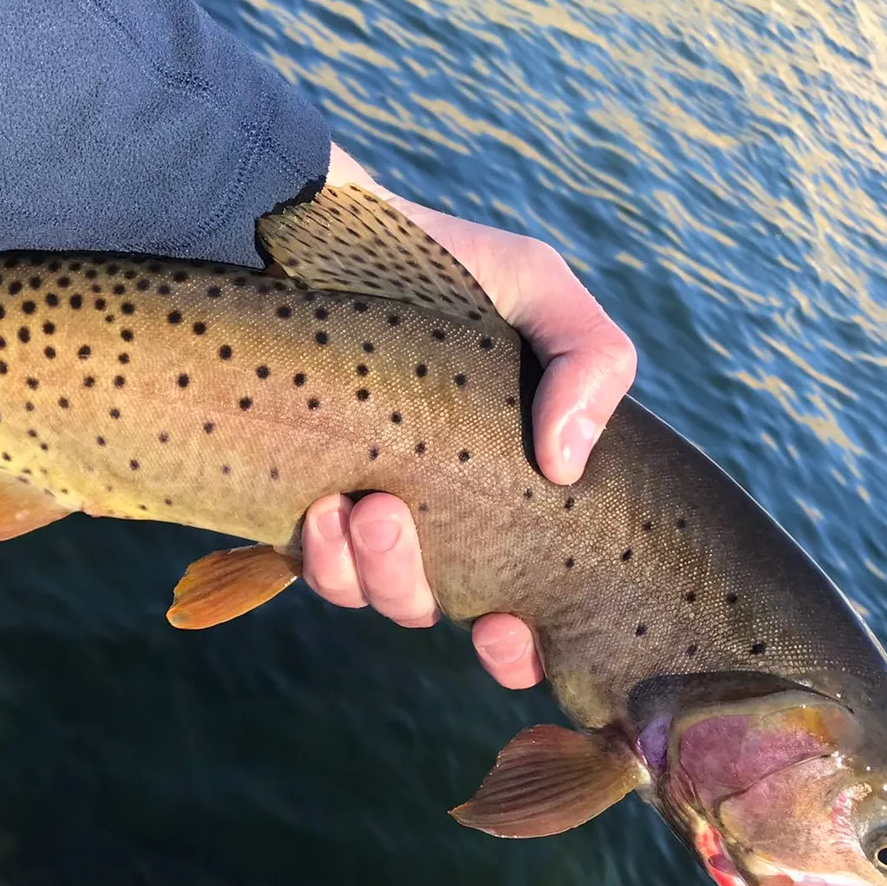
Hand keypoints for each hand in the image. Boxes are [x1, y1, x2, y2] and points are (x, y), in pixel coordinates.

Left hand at [301, 143, 636, 688]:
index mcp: (502, 496)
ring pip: (368, 594)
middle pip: (432, 609)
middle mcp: (433, 520)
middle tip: (394, 519)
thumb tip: (568, 464)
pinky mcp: (294, 505)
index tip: (509, 630)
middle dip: (417, 592)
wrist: (315, 233)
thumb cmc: (438, 266)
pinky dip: (319, 555)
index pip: (520, 612)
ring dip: (370, 569)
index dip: (519, 652)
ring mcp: (359, 517)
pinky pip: (309, 566)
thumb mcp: (535, 288)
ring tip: (363, 504)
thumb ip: (592, 357)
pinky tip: (319, 509)